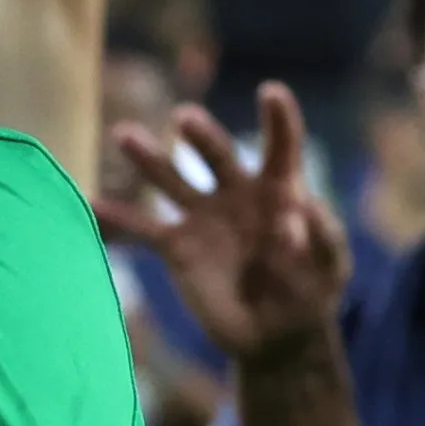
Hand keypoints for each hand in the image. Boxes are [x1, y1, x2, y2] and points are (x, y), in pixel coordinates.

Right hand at [96, 82, 348, 364]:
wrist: (274, 334)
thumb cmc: (311, 293)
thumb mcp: (332, 269)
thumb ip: (322, 240)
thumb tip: (294, 215)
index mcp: (278, 191)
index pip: (280, 147)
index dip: (278, 120)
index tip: (272, 91)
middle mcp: (235, 194)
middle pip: (217, 154)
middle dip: (201, 136)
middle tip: (185, 118)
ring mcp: (202, 218)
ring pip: (171, 180)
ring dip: (148, 157)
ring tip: (124, 134)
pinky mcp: (177, 247)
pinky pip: (143, 228)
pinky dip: (118, 217)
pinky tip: (92, 203)